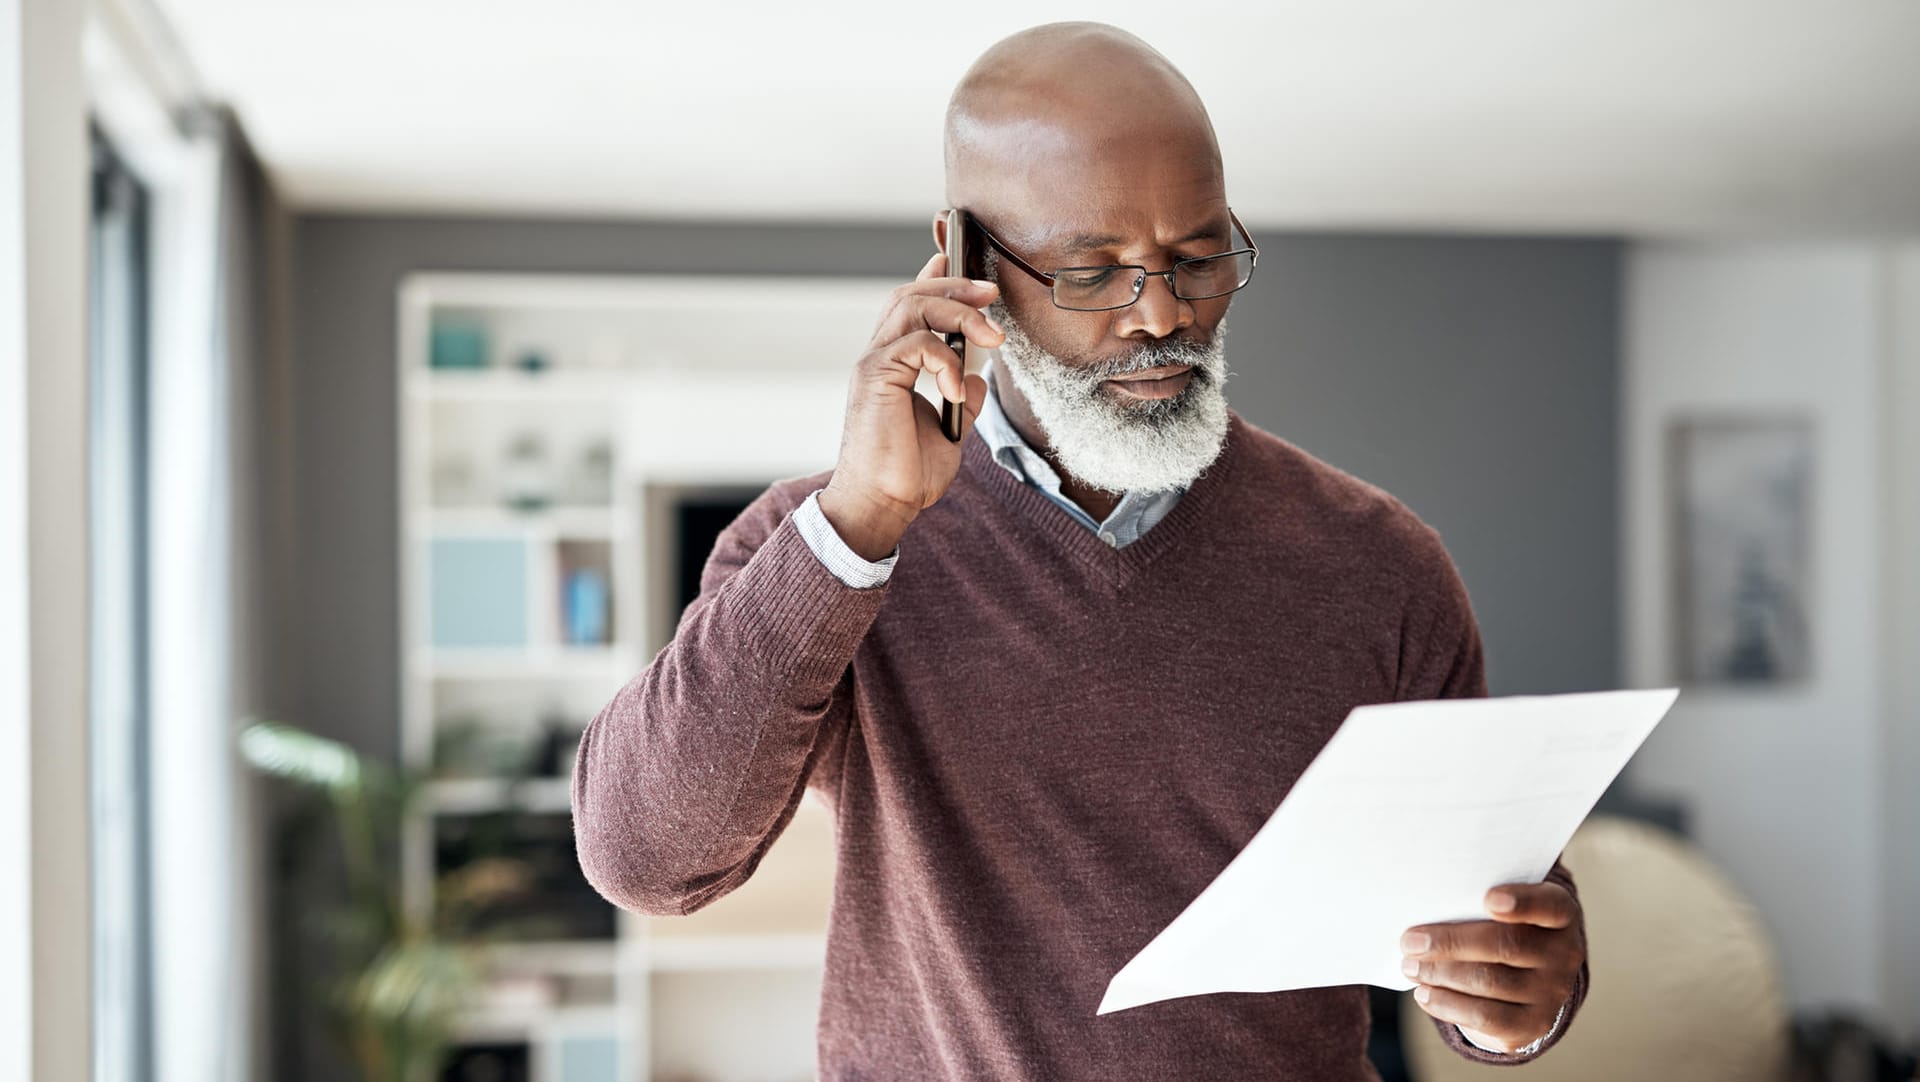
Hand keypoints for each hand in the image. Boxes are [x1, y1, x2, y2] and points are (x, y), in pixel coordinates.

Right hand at [818, 250, 1003, 559]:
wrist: (881, 505)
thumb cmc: (906, 475)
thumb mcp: (949, 431)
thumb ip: (961, 399)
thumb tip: (978, 379)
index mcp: (892, 365)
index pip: (910, 304)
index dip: (937, 279)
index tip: (971, 271)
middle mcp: (879, 357)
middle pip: (911, 294)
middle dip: (956, 285)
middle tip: (993, 293)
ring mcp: (874, 364)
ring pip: (913, 306)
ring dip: (960, 313)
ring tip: (992, 337)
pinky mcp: (875, 377)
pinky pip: (916, 343)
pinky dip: (946, 359)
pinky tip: (957, 389)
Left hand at [1400, 881, 1584, 1053]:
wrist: (1531, 974)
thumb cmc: (1504, 925)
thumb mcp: (1503, 905)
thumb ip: (1477, 899)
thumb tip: (1424, 905)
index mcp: (1560, 912)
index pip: (1548, 904)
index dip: (1522, 902)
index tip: (1488, 898)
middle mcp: (1564, 953)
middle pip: (1505, 945)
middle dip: (1450, 943)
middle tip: (1410, 942)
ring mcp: (1552, 992)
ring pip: (1490, 982)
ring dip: (1441, 974)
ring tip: (1410, 966)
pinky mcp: (1534, 1023)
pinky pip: (1486, 1017)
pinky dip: (1448, 1005)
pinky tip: (1424, 994)